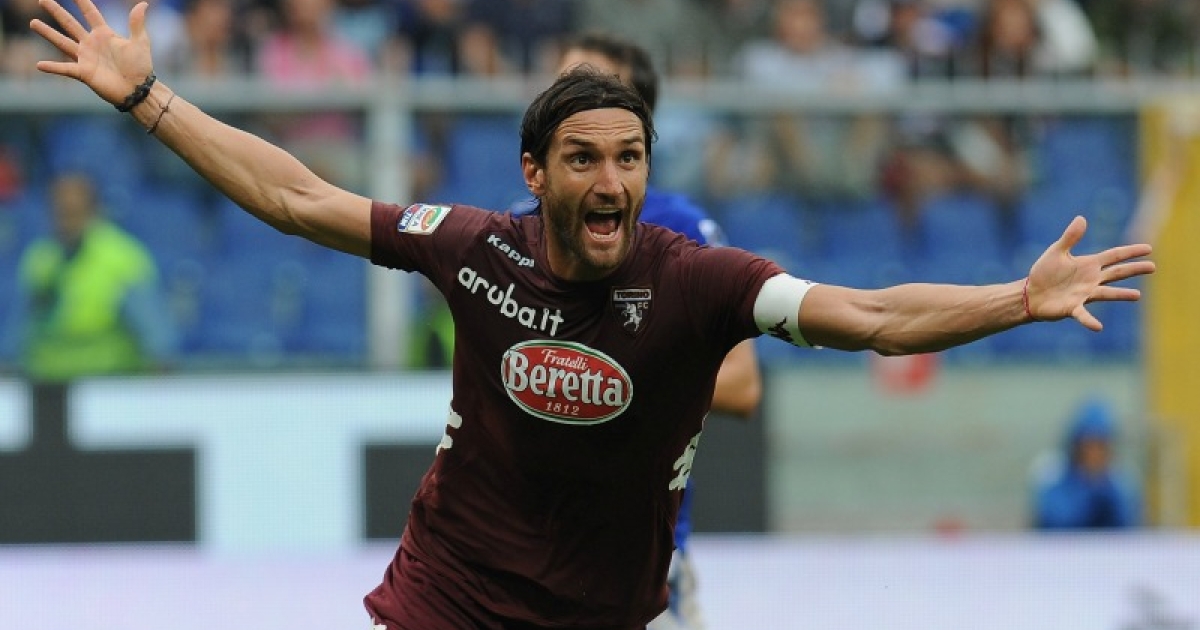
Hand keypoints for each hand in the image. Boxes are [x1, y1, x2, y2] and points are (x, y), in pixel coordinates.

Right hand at [30, 0, 153, 106]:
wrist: (138, 90)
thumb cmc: (141, 67)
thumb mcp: (140, 42)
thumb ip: (137, 23)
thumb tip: (143, 4)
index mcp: (104, 34)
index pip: (90, 13)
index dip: (81, 1)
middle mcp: (91, 43)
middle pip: (70, 23)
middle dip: (56, 11)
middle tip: (42, 0)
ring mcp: (85, 58)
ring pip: (62, 42)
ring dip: (47, 33)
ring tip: (33, 23)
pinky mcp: (83, 73)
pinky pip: (65, 69)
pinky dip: (53, 67)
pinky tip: (39, 65)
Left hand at [1026, 216, 1154, 330]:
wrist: (1030, 294)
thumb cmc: (1044, 273)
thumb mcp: (1056, 251)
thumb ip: (1070, 237)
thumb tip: (1081, 218)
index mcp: (1089, 264)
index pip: (1114, 256)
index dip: (1130, 252)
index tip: (1148, 248)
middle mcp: (1091, 280)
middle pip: (1117, 273)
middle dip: (1134, 269)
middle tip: (1152, 267)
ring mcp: (1084, 294)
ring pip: (1107, 293)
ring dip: (1121, 294)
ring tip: (1137, 295)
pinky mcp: (1072, 308)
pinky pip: (1083, 314)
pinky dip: (1090, 320)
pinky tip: (1098, 327)